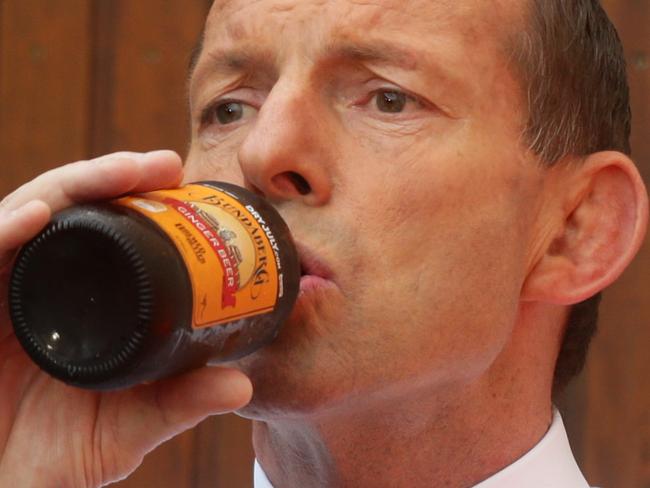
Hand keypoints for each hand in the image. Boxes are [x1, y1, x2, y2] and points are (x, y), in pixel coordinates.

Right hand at [0, 151, 252, 486]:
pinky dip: (5, 231)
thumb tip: (243, 385)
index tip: (183, 185)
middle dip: (115, 179)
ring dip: (75, 186)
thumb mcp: (126, 427)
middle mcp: (37, 285)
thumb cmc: (51, 456)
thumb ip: (178, 404)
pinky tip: (39, 215)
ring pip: (29, 217)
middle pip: (71, 212)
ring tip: (126, 172)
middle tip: (166, 163)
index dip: (137, 203)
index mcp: (75, 301)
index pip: (103, 233)